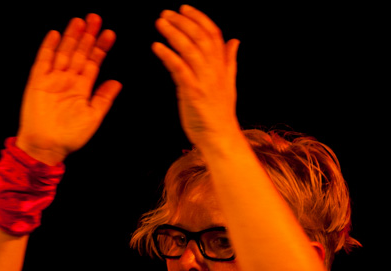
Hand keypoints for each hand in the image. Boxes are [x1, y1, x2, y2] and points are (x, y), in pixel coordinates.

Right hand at [16, 14, 121, 164]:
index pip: (93, 62)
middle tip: (96, 18)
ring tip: (79, 21)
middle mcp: (68, 80)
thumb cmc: (71, 136)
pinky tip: (55, 34)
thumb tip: (117, 82)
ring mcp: (52, 79)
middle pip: (79, 52)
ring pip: (64, 52)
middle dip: (88, 36)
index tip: (110, 33)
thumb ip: (104, 98)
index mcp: (82, 87)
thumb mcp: (93, 117)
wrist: (47, 146)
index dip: (101, 47)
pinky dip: (48, 47)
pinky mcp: (37, 82)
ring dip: (71, 37)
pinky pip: (43, 60)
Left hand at [152, 6, 239, 149]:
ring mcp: (204, 81)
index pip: (213, 34)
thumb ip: (229, 60)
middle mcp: (215, 70)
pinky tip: (156, 46)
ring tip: (160, 23)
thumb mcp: (228, 83)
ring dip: (174, 33)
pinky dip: (167, 55)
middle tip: (166, 13)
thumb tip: (234, 40)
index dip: (199, 18)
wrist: (220, 138)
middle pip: (200, 37)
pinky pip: (179, 69)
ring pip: (190, 49)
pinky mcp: (193, 93)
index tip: (184, 8)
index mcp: (222, 66)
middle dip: (183, 22)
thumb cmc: (220, 113)